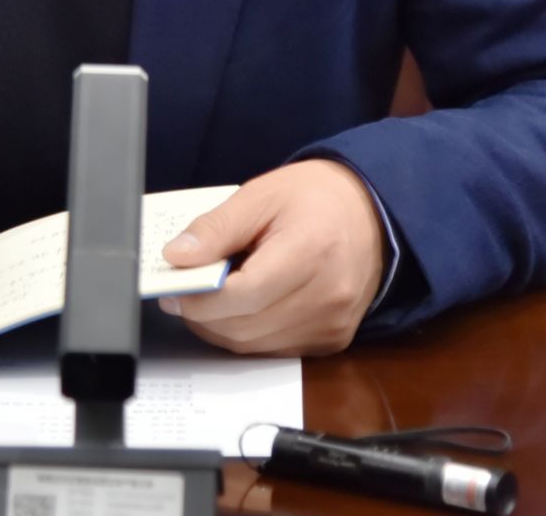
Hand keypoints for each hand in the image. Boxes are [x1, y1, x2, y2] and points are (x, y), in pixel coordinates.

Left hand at [158, 160, 385, 355]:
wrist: (372, 212)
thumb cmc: (316, 197)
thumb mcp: (260, 195)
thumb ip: (217, 228)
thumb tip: (176, 257)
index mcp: (310, 251)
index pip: (243, 294)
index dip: (200, 299)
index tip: (173, 289)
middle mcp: (327, 297)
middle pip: (244, 328)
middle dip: (203, 316)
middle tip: (180, 294)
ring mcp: (332, 325)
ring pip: (255, 347)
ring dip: (222, 329)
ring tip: (207, 299)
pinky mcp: (332, 340)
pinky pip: (275, 350)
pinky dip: (248, 334)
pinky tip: (240, 308)